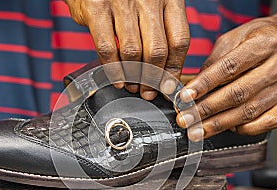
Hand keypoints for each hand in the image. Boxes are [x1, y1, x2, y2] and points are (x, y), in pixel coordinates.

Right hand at [64, 0, 189, 99]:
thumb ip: (160, 30)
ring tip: (132, 87)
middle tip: (149, 93)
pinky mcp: (97, 9)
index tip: (169, 86)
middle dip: (154, 79)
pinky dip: (113, 69)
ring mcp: (122, 3)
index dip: (174, 68)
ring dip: (134, 77)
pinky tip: (117, 79)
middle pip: (158, 50)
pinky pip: (107, 48)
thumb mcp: (151, 4)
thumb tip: (166, 70)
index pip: (179, 40)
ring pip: (133, 52)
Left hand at [176, 16, 276, 140]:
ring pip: (249, 112)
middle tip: (185, 119)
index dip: (205, 84)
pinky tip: (225, 128)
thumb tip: (193, 87)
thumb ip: (214, 60)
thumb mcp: (235, 37)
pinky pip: (265, 124)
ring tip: (197, 130)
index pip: (230, 67)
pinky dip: (243, 129)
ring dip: (219, 124)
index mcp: (267, 42)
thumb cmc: (259, 38)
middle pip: (239, 93)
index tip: (185, 97)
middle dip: (207, 110)